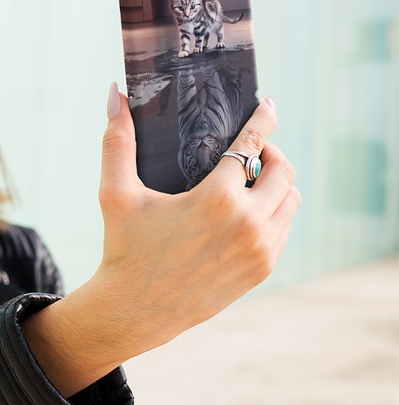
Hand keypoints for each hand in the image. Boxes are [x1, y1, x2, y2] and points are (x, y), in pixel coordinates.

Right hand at [22, 84, 299, 396]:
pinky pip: (284, 230)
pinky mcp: (261, 270)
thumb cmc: (124, 249)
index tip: (268, 104)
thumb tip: (114, 93)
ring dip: (277, 184)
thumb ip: (117, 141)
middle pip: (284, 171)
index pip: (252, 145)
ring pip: (291, 202)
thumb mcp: (116, 193)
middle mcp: (248, 224)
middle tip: (251, 151)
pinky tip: (249, 211)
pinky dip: (274, 213)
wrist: (135, 311)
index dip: (263, 119)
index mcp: (217, 199)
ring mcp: (260, 250)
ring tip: (251, 180)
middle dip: (271, 153)